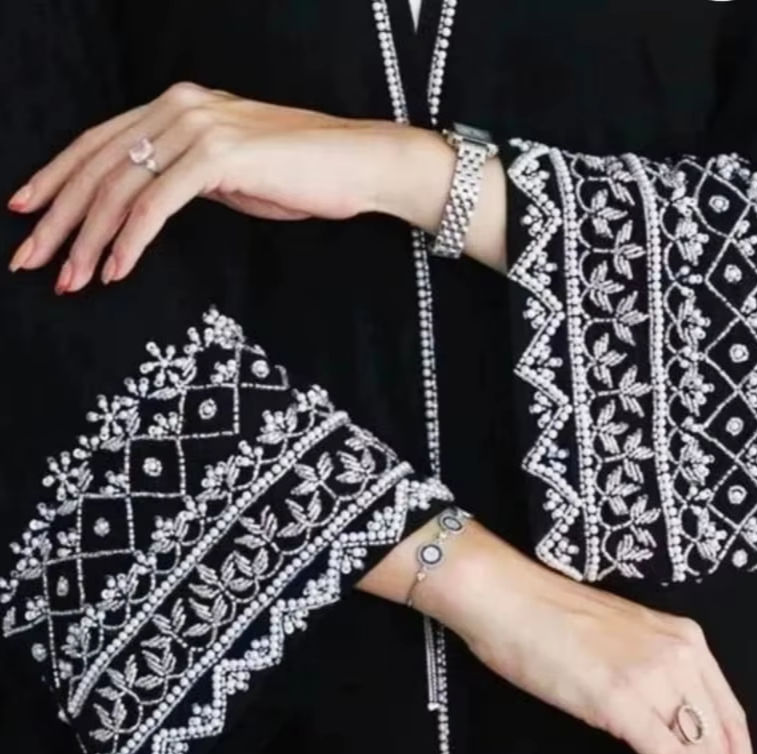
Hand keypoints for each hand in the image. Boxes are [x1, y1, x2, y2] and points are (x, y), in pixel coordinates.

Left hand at [6, 81, 459, 290]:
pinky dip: (130, 241)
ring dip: (88, 240)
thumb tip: (149, 203)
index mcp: (176, 106)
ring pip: (120, 187)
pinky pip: (157, 204)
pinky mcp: (218, 156)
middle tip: (30, 260)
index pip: (99, 142)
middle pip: (97, 165)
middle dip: (58, 219)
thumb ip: (186, 177)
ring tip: (70, 280)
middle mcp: (178, 107)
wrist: (359, 164)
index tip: (27, 214)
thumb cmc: (304, 174)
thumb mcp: (231, 173)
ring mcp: (197, 127)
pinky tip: (115, 270)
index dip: (56, 180)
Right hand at [360, 518, 756, 753]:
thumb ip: (649, 674)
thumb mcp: (618, 641)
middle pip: (720, 744)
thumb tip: (658, 722)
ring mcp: (652, 675)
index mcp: (683, 638)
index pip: (731, 715)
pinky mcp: (622, 698)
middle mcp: (679, 654)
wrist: (506, 597)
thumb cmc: (544, 615)